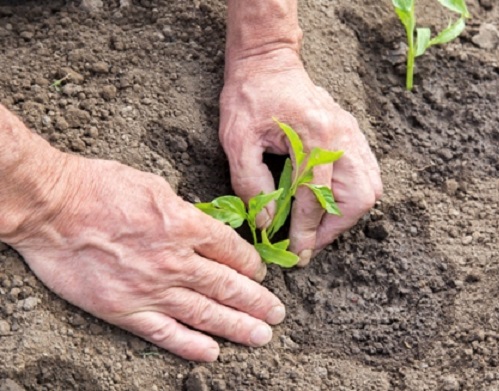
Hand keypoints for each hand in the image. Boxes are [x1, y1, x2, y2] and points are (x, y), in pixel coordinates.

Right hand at [6, 154, 284, 361]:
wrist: (53, 207)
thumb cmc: (100, 187)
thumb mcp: (155, 186)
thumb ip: (183, 212)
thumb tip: (201, 227)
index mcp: (186, 226)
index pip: (232, 251)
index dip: (252, 265)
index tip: (261, 274)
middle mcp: (176, 261)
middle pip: (228, 286)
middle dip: (257, 302)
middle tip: (277, 315)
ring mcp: (152, 289)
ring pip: (206, 313)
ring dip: (238, 326)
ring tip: (262, 336)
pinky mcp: (126, 309)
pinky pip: (166, 333)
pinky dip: (191, 345)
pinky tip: (212, 353)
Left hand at [219, 49, 382, 265]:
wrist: (269, 62)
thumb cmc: (250, 96)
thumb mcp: (237, 139)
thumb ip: (251, 183)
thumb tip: (267, 222)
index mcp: (313, 135)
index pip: (316, 196)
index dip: (306, 231)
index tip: (298, 254)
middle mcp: (342, 135)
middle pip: (358, 197)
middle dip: (335, 228)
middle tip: (310, 241)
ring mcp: (352, 133)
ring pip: (370, 189)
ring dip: (346, 215)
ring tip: (319, 226)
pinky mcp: (353, 134)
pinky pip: (369, 174)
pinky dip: (353, 196)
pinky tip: (330, 203)